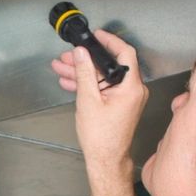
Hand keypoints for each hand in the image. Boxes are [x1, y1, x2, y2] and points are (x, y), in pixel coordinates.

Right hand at [50, 29, 148, 178]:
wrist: (105, 159)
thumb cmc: (101, 137)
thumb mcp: (88, 100)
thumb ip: (84, 72)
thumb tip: (82, 53)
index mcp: (131, 87)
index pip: (125, 53)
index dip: (110, 40)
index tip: (96, 35)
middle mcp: (133, 91)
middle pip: (110, 64)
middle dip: (86, 59)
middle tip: (69, 55)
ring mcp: (126, 98)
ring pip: (103, 76)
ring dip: (82, 71)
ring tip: (62, 67)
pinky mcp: (119, 104)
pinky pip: (103, 87)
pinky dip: (88, 84)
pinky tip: (70, 81)